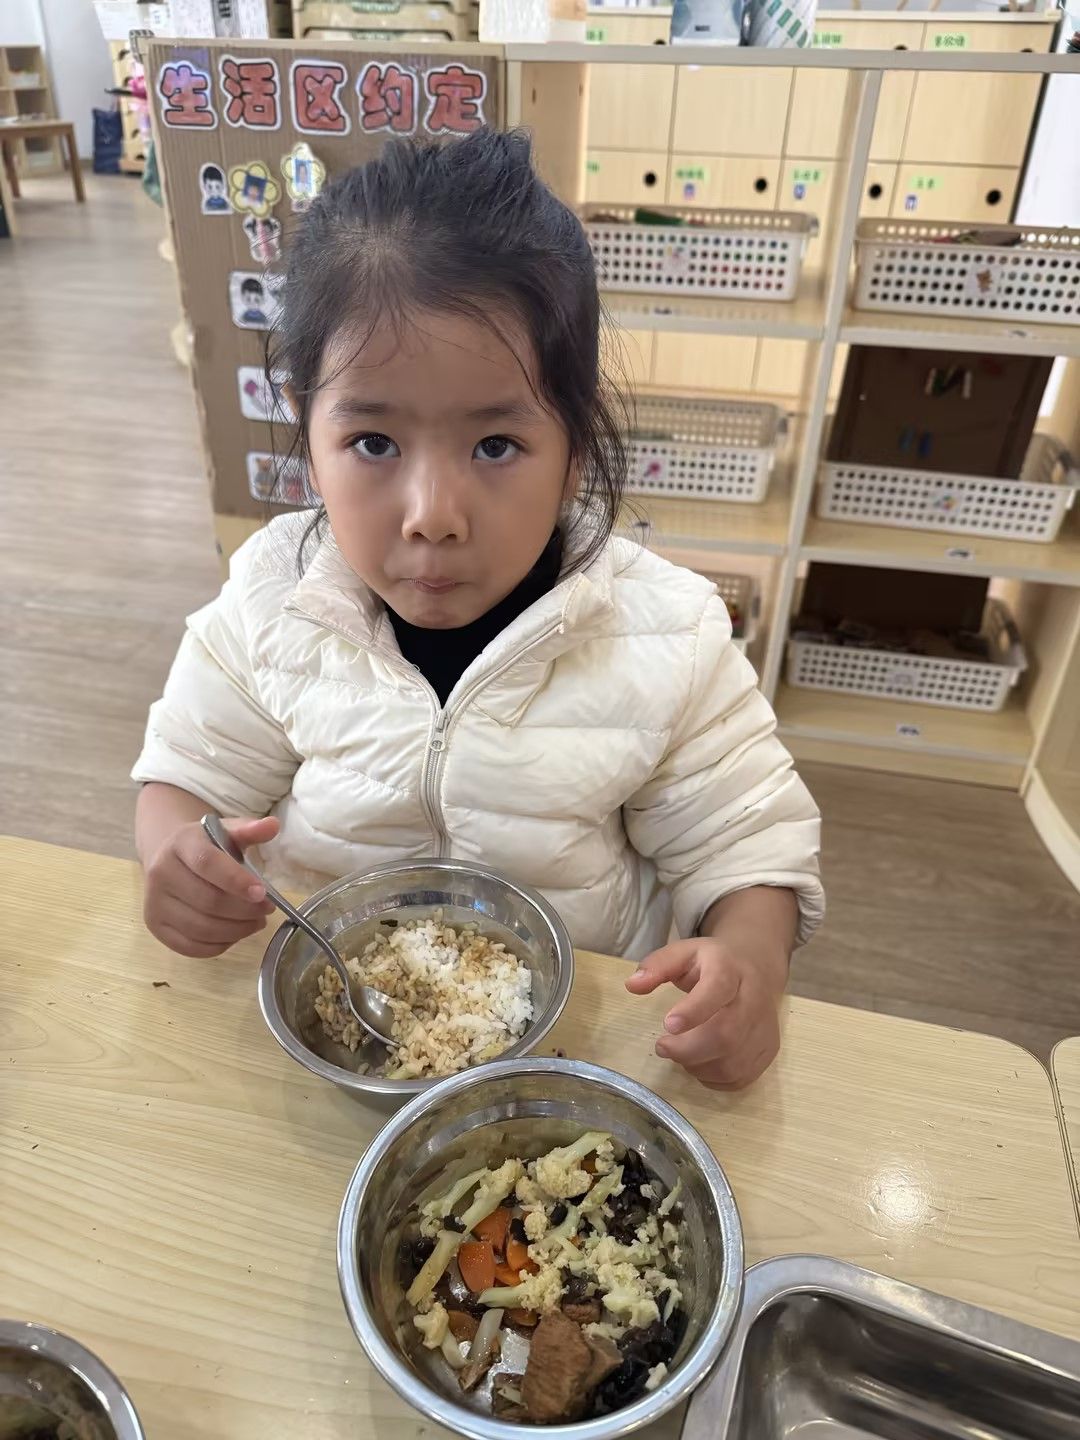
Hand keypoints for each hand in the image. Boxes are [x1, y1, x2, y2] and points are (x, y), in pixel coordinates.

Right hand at [143, 815, 279, 957]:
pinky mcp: (155, 927)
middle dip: (245, 910)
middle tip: (267, 909)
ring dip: (237, 930)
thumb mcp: (226, 833)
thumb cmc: (205, 847)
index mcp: (180, 844)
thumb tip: (273, 825)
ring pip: (202, 928)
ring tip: (256, 922)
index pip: (208, 864)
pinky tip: (235, 933)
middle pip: (208, 901)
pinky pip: (191, 947)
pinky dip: (220, 945)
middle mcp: (161, 873)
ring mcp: (155, 903)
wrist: (168, 858)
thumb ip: (249, 830)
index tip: (262, 893)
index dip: (237, 881)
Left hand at [625, 936, 785, 1088]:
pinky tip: (701, 1061)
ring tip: (681, 1051)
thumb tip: (632, 985)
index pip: (718, 988)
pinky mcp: (768, 1051)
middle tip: (662, 1046)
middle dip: (687, 1049)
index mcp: (730, 969)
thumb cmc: (712, 964)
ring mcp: (764, 1029)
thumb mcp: (684, 953)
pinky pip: (739, 1077)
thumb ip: (657, 966)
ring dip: (697, 1066)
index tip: (668, 1025)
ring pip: (732, 1063)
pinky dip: (713, 1078)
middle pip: (726, 1035)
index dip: (694, 1010)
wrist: (757, 969)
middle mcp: (754, 1000)